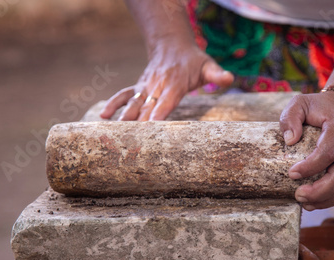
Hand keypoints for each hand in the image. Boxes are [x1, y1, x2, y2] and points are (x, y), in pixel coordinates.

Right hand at [100, 40, 233, 120]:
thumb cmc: (193, 61)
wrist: (172, 44)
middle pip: (147, 107)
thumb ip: (217, 75)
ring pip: (133, 102)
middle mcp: (157, 86)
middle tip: (131, 141)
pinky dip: (114, 103)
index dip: (158, 115)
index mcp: (174, 84)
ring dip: (124, 115)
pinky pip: (124, 94)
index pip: (166, 102)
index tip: (150, 128)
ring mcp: (146, 86)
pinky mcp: (139, 87)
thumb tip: (229, 78)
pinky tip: (103, 116)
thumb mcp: (208, 66)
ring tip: (114, 130)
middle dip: (139, 123)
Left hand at [279, 92, 333, 209]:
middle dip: (320, 190)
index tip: (292, 174)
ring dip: (326, 198)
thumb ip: (290, 117)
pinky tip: (315, 202)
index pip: (328, 151)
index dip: (310, 166)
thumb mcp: (300, 103)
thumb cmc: (320, 107)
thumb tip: (289, 140)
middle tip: (298, 195)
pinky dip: (333, 198)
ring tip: (305, 202)